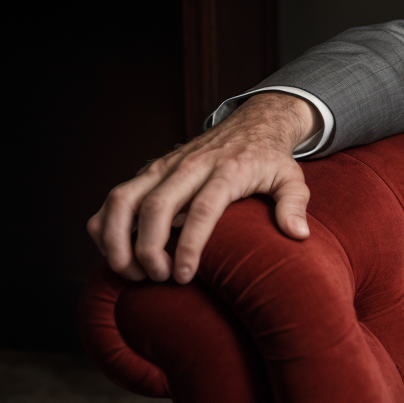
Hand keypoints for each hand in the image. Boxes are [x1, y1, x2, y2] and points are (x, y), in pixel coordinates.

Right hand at [87, 91, 316, 283]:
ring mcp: (164, 167)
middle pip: (157, 207)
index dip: (190, 245)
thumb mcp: (292, 178)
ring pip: (123, 200)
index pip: (202, 209)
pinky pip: (113, 198)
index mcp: (226, 171)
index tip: (183, 277)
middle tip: (158, 278)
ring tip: (131, 272)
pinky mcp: (148, 170)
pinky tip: (119, 252)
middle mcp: (190, 166)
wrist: (252, 123)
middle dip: (149, 249)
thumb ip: (294, 204)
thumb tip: (297, 234)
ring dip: (117, 240)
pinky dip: (106, 226)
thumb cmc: (270, 159)